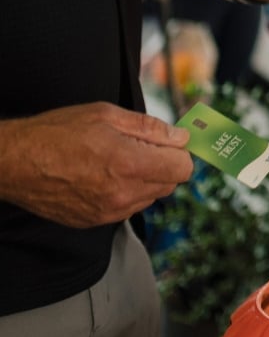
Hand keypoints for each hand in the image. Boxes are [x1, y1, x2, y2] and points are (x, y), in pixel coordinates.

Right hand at [0, 103, 193, 227]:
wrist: (14, 162)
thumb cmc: (57, 133)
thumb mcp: (106, 115)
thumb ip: (151, 128)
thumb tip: (181, 137)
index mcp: (129, 164)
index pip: (183, 168)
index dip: (180, 152)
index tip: (171, 143)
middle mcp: (122, 193)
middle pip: (170, 184)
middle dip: (164, 164)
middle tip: (140, 146)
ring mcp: (108, 212)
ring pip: (150, 197)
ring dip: (145, 179)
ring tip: (117, 159)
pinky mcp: (95, 221)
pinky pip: (128, 207)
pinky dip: (126, 192)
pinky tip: (104, 175)